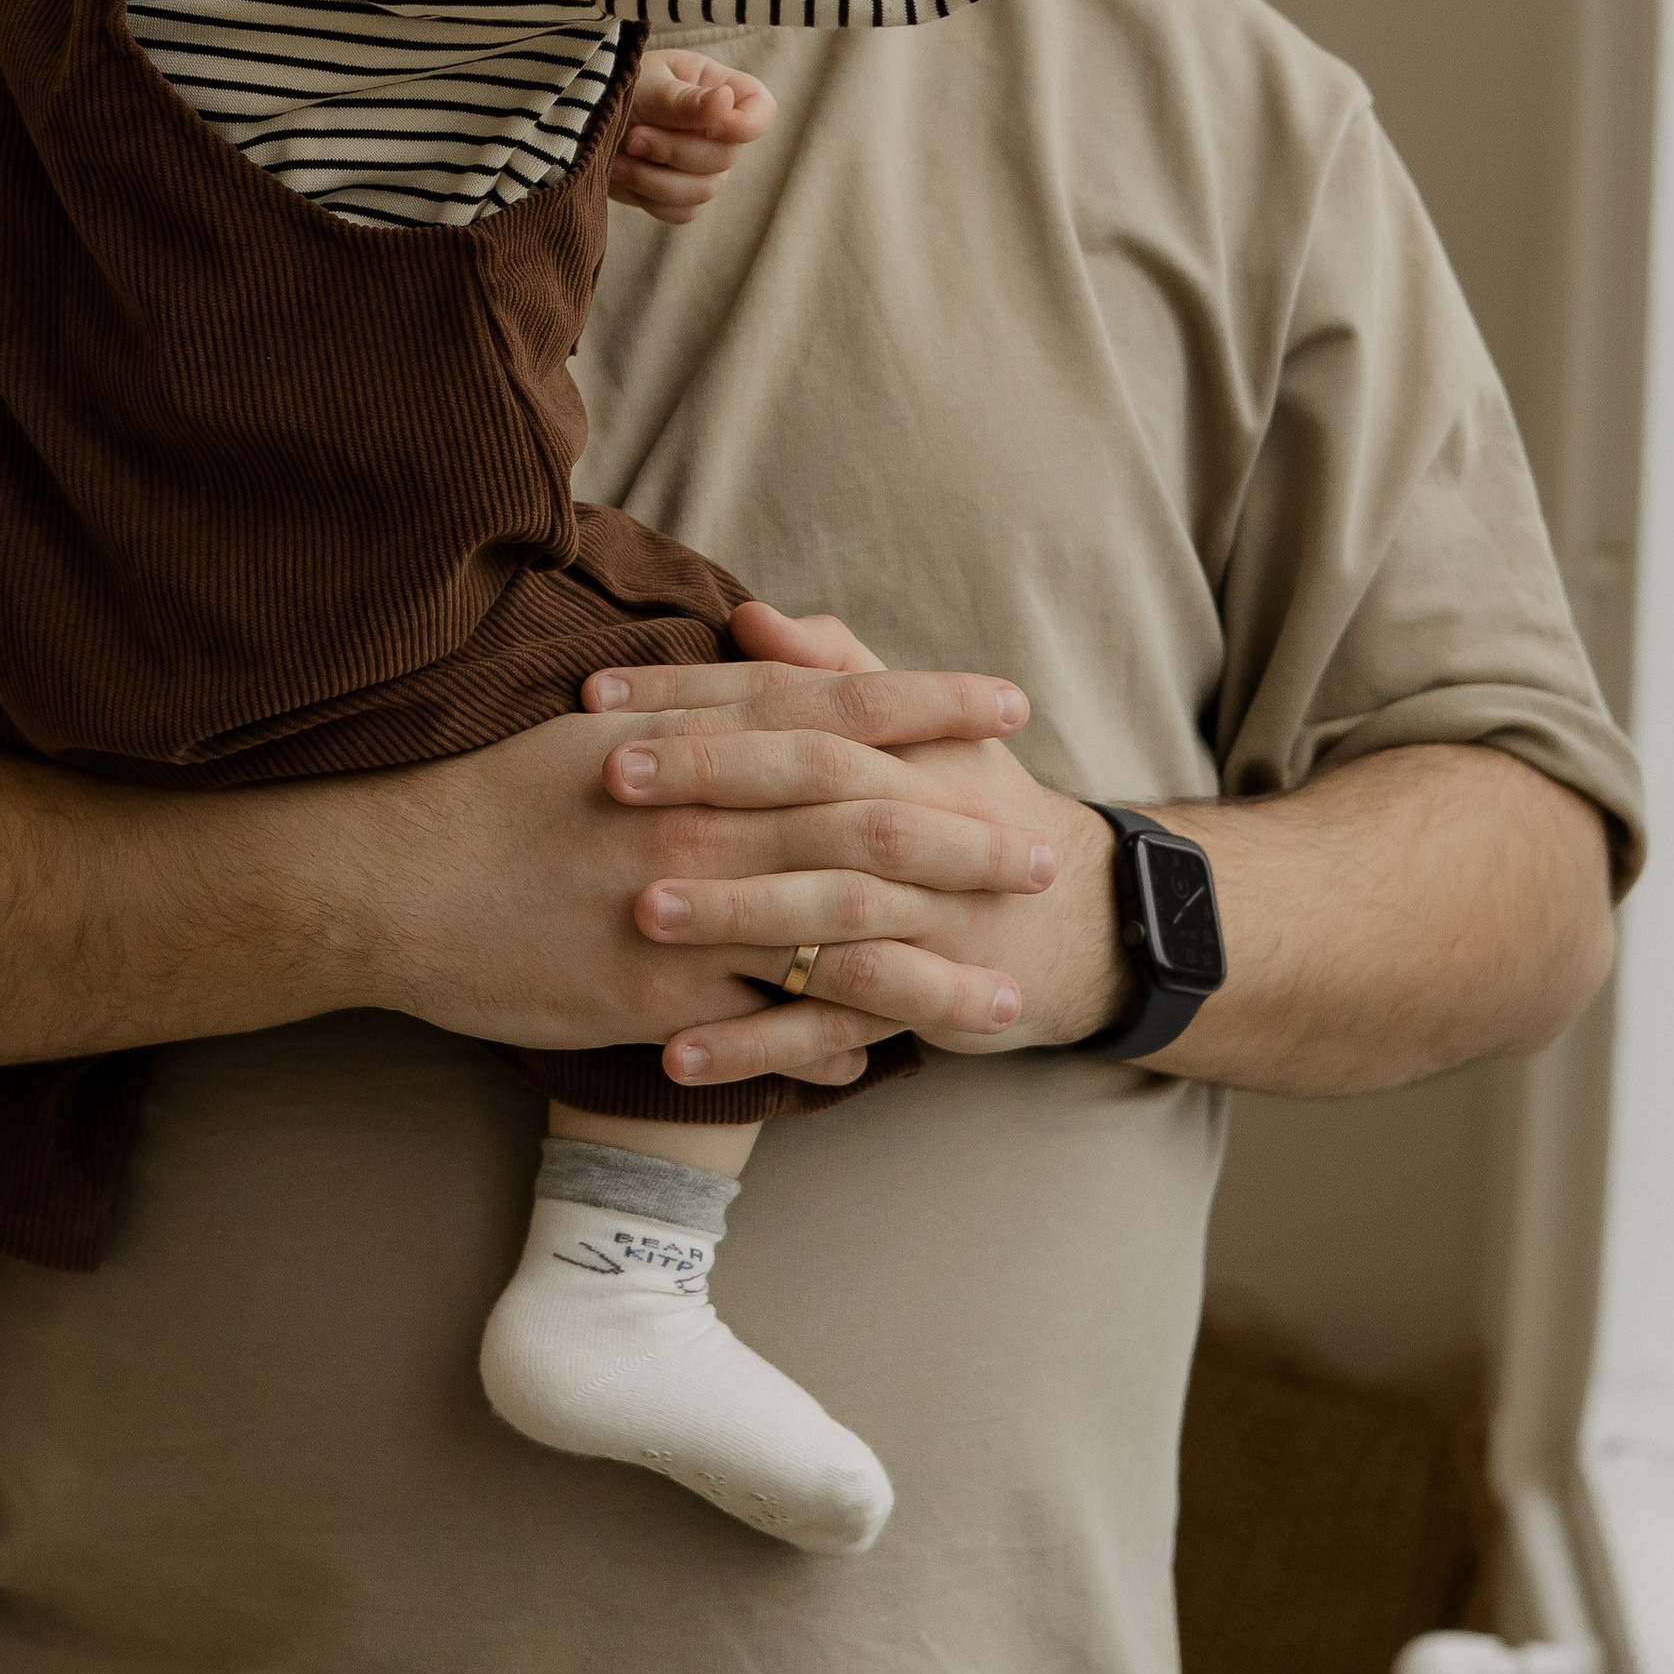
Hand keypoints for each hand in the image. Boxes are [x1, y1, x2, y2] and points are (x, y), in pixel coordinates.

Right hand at [351, 630, 1056, 1093]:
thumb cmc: (481, 792)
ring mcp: (683, 911)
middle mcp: (702, 818)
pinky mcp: (653, 997)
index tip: (1010, 704)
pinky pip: (763, 1022)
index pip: (841, 709)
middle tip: (1042, 854)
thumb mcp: (591, 720)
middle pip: (865, 821)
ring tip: (1011, 996)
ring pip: (835, 937)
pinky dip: (831, 1039)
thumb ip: (692, 701)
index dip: (933, 704)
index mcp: (692, 742)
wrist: (381, 878)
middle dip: (965, 838)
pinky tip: (886, 1061)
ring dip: (934, 967)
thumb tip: (768, 667)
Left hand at [582, 603, 1128, 1091]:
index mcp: (908, 748)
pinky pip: (834, 1030)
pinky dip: (758, 1045)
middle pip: (817, 791)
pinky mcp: (919, 1002)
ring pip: (829, 911)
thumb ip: (833, 671)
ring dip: (735, 914)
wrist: (1073, 919)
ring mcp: (926, 918)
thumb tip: (751, 616)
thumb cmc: (968, 807)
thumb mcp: (918, 732)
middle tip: (612, 776)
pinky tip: (675, 1057)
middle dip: (716, 780)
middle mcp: (922, 823)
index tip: (600, 695)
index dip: (699, 694)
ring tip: (640, 913)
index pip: (796, 704)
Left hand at [608, 51, 777, 225]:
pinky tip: (621, 174)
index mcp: (717, 89)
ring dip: (656, 178)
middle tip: (634, 138)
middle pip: (726, 158)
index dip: (747, 126)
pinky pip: (682, 212)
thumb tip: (724, 104)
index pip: (761, 110)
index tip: (712, 127)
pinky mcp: (676, 195)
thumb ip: (683, 100)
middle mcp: (715, 130)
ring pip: (704, 191)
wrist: (575, 121)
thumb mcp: (646, 83)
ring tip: (619, 157)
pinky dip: (650, 198)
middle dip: (675, 152)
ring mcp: (699, 166)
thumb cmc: (615, 86)